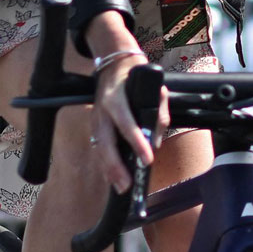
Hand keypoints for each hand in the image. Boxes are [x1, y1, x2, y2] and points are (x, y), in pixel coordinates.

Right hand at [90, 52, 167, 190]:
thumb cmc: (136, 77)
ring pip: (99, 148)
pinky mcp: (93, 125)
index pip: (126, 123)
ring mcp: (95, 118)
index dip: (136, 142)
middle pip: (106, 142)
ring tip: (121, 187)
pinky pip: (98, 148)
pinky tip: (112, 178)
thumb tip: (155, 141)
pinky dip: (105, 164)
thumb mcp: (155, 87)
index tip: (147, 159)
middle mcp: (102, 110)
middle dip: (116, 165)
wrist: (112, 64)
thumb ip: (159, 112)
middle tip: (128, 184)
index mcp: (116, 98)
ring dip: (109, 169)